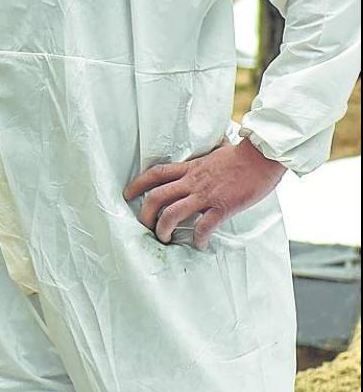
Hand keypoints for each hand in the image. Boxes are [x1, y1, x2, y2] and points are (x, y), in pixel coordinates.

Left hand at [124, 137, 286, 249]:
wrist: (263, 156)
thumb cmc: (244, 155)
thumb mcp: (217, 152)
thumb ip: (208, 155)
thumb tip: (215, 147)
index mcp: (190, 168)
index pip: (156, 173)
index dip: (138, 184)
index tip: (128, 194)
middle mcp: (193, 181)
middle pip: (157, 197)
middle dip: (145, 214)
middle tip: (144, 225)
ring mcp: (206, 195)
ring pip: (173, 213)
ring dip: (164, 229)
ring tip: (164, 238)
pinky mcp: (223, 207)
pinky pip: (205, 226)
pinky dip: (198, 238)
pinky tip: (199, 244)